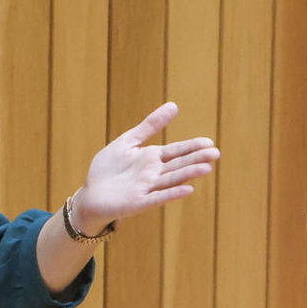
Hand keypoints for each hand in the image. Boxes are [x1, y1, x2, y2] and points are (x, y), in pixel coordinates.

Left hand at [72, 102, 219, 232]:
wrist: (91, 195)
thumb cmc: (109, 169)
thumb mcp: (127, 142)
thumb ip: (149, 126)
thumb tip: (174, 105)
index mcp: (152, 158)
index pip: (176, 151)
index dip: (192, 146)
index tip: (209, 142)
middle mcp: (154, 174)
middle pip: (178, 165)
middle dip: (196, 159)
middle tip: (215, 153)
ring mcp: (147, 188)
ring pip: (171, 180)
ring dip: (188, 174)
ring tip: (206, 168)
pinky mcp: (138, 202)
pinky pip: (157, 197)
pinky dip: (172, 194)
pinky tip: (188, 189)